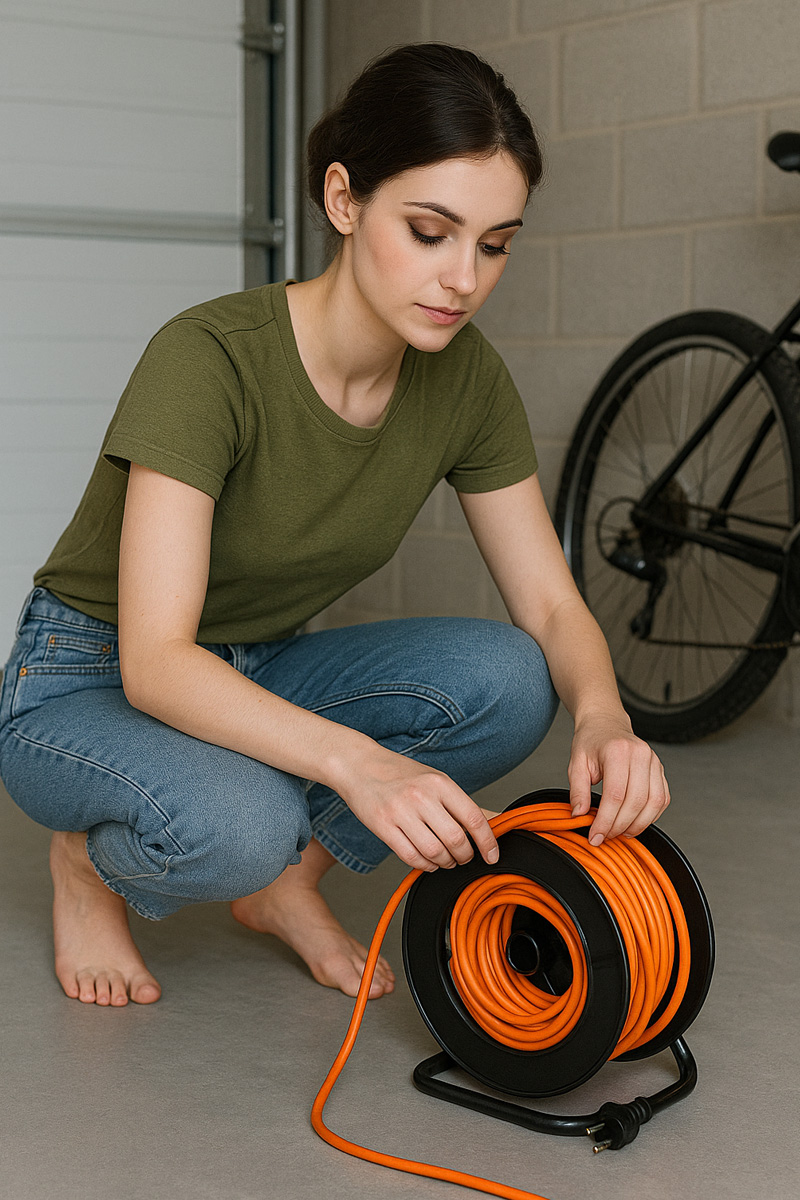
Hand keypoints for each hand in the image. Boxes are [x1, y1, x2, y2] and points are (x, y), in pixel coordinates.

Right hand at [338, 747, 498, 872]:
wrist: (359, 765)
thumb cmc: (401, 774)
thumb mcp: (436, 781)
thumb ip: (463, 804)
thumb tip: (498, 821)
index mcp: (440, 783)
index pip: (473, 818)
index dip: (487, 842)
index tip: (492, 855)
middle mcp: (421, 796)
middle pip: (456, 839)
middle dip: (464, 856)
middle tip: (463, 857)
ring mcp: (400, 811)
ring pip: (435, 852)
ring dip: (445, 863)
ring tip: (445, 860)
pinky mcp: (382, 826)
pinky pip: (410, 857)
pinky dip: (424, 865)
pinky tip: (427, 861)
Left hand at [567, 711, 669, 846]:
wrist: (606, 723)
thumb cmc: (591, 741)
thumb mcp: (576, 763)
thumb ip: (577, 790)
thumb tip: (579, 815)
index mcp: (618, 752)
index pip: (615, 795)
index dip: (605, 821)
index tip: (595, 836)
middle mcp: (640, 755)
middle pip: (636, 802)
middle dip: (620, 826)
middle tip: (605, 837)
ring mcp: (654, 762)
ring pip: (654, 803)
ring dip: (638, 824)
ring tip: (620, 833)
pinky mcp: (660, 770)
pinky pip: (662, 799)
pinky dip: (650, 816)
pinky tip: (634, 822)